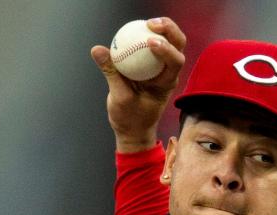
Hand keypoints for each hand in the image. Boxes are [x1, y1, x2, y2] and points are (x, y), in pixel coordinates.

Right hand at [90, 17, 186, 152]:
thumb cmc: (130, 118)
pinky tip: (134, 29)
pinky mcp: (150, 65)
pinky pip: (151, 46)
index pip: (175, 62)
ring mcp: (161, 68)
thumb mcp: (119, 97)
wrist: (133, 129)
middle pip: (178, 45)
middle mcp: (168, 73)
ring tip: (146, 22)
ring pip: (169, 42)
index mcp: (167, 83)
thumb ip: (111, 72)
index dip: (166, 48)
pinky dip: (145, 35)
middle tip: (151, 23)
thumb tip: (98, 49)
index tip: (150, 41)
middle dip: (170, 30)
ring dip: (162, 29)